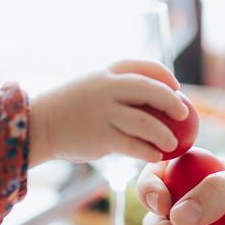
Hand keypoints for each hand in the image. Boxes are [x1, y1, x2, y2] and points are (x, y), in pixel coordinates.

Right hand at [28, 59, 188, 166]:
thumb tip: (152, 98)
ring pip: (147, 122)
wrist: (39, 126)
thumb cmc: (70, 109)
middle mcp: (107, 88)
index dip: (165, 76)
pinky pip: (134, 145)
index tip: (176, 87)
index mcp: (106, 72)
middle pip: (151, 90)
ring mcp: (104, 112)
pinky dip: (149, 152)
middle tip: (184, 114)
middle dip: (172, 102)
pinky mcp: (101, 136)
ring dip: (165, 135)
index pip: (144, 67)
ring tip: (172, 144)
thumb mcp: (92, 87)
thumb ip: (117, 89)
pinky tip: (155, 157)